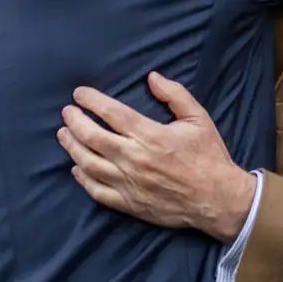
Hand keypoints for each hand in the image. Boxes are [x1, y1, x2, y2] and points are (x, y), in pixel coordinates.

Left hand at [58, 72, 255, 242]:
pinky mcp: (129, 203)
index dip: (91, 101)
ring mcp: (129, 183)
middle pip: (93, 136)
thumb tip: (152, 77)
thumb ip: (175, 95)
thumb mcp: (199, 118)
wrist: (218, 199)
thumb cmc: (209, 156)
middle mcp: (135, 159)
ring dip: (72, 147)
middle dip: (74, 121)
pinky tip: (76, 168)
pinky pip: (97, 191)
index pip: (111, 113)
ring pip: (88, 163)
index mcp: (151, 135)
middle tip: (66, 112)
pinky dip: (83, 179)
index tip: (79, 93)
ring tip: (64, 135)